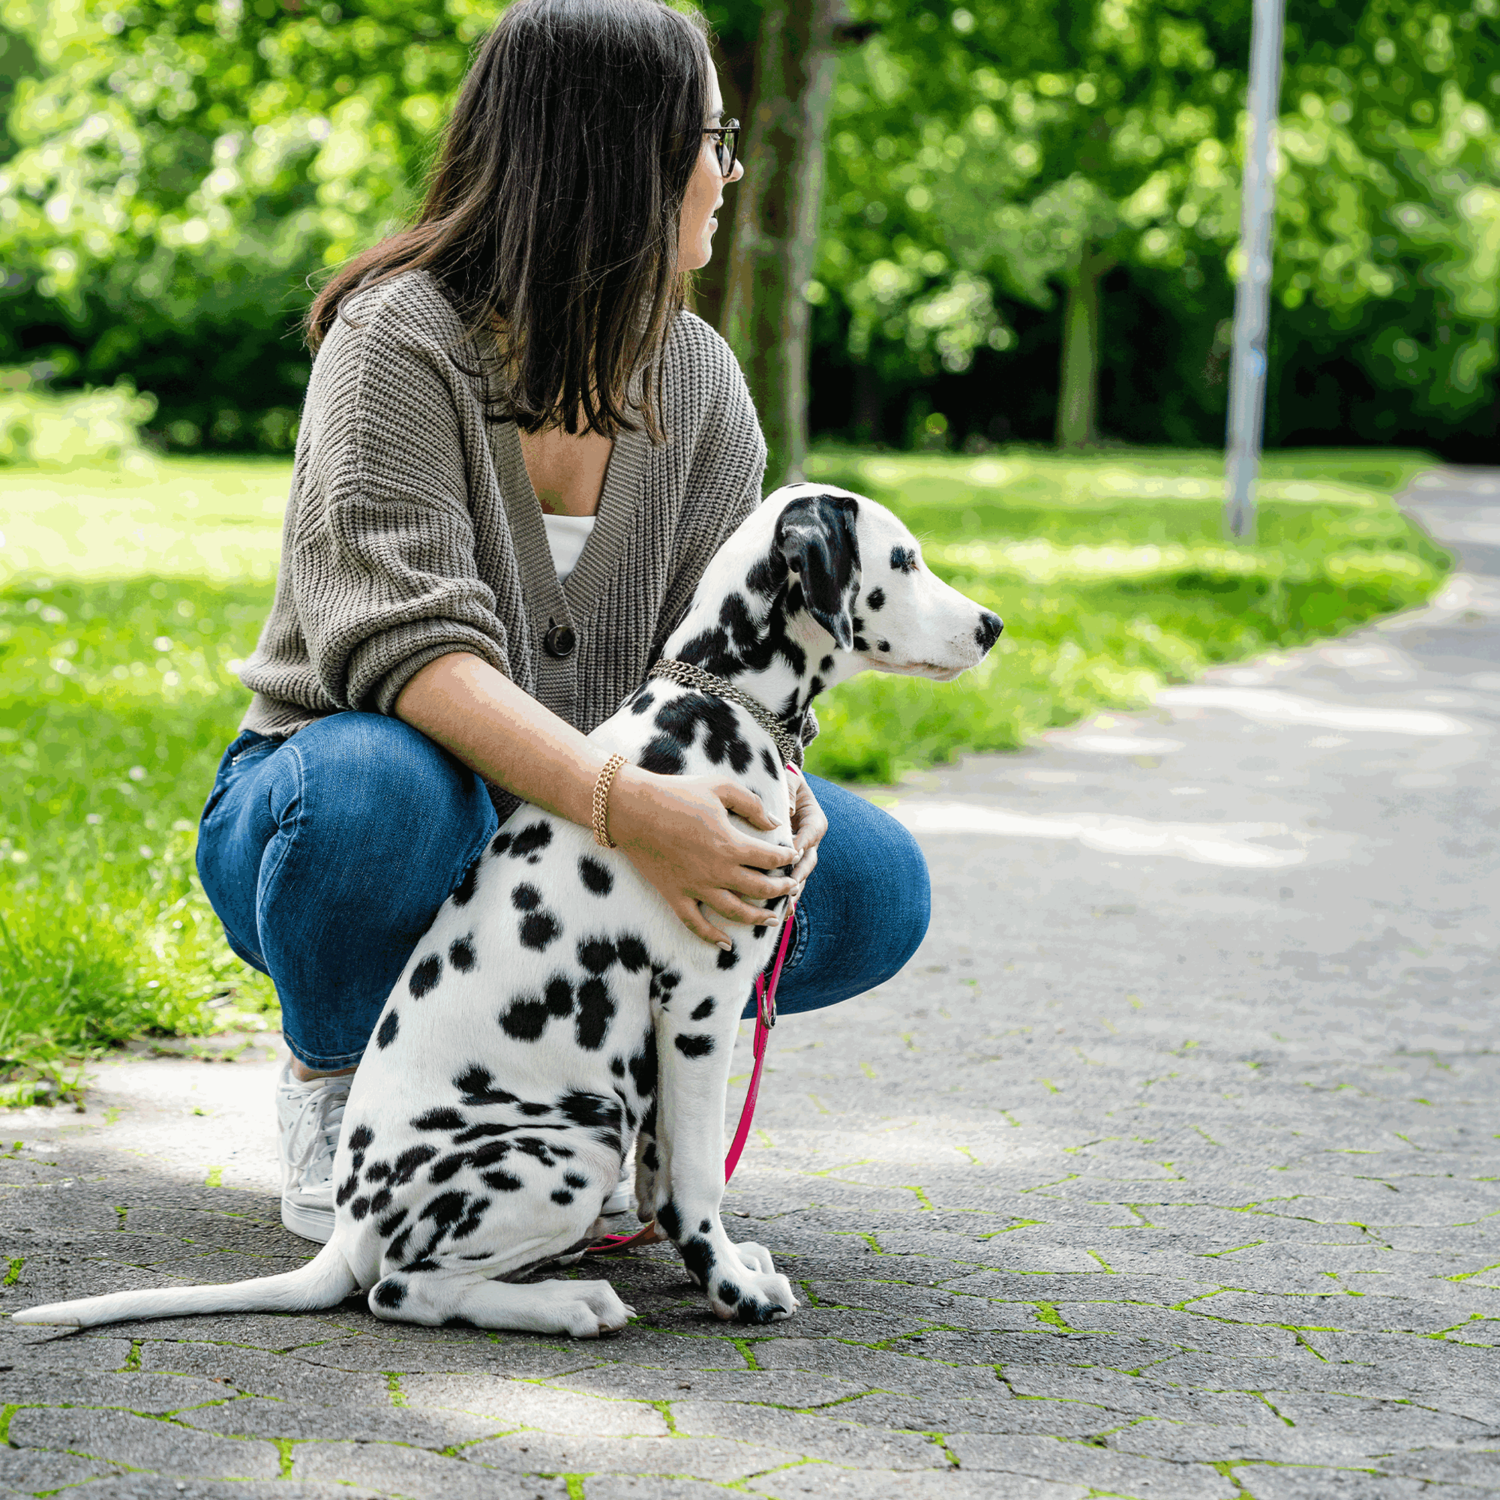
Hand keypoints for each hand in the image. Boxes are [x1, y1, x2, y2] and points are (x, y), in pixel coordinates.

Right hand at [608, 767, 797, 947]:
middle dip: (781, 889)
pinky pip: (695, 924)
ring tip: (772, 919)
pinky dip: (711, 937)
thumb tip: (775, 822)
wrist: (633, 809)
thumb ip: (752, 805)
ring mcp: (695, 887)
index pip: (770, 858)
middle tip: (791, 887)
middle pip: (760, 888)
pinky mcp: (675, 895)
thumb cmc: (677, 792)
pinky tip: (726, 944)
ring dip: (757, 917)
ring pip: (735, 912)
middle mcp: (717, 871)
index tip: (792, 854)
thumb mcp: (721, 787)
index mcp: (731, 844)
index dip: (786, 857)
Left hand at [787, 773, 826, 898]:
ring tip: (785, 908)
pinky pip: (788, 881)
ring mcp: (799, 855)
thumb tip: (787, 810)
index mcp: (814, 820)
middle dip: (799, 874)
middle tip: (790, 887)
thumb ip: (789, 791)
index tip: (793, 853)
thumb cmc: (783, 783)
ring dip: (793, 892)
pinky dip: (784, 896)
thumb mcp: (789, 781)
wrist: (779, 791)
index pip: (812, 832)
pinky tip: (778, 912)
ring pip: (799, 875)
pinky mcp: (787, 864)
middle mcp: (810, 841)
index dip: (803, 842)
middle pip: (808, 860)